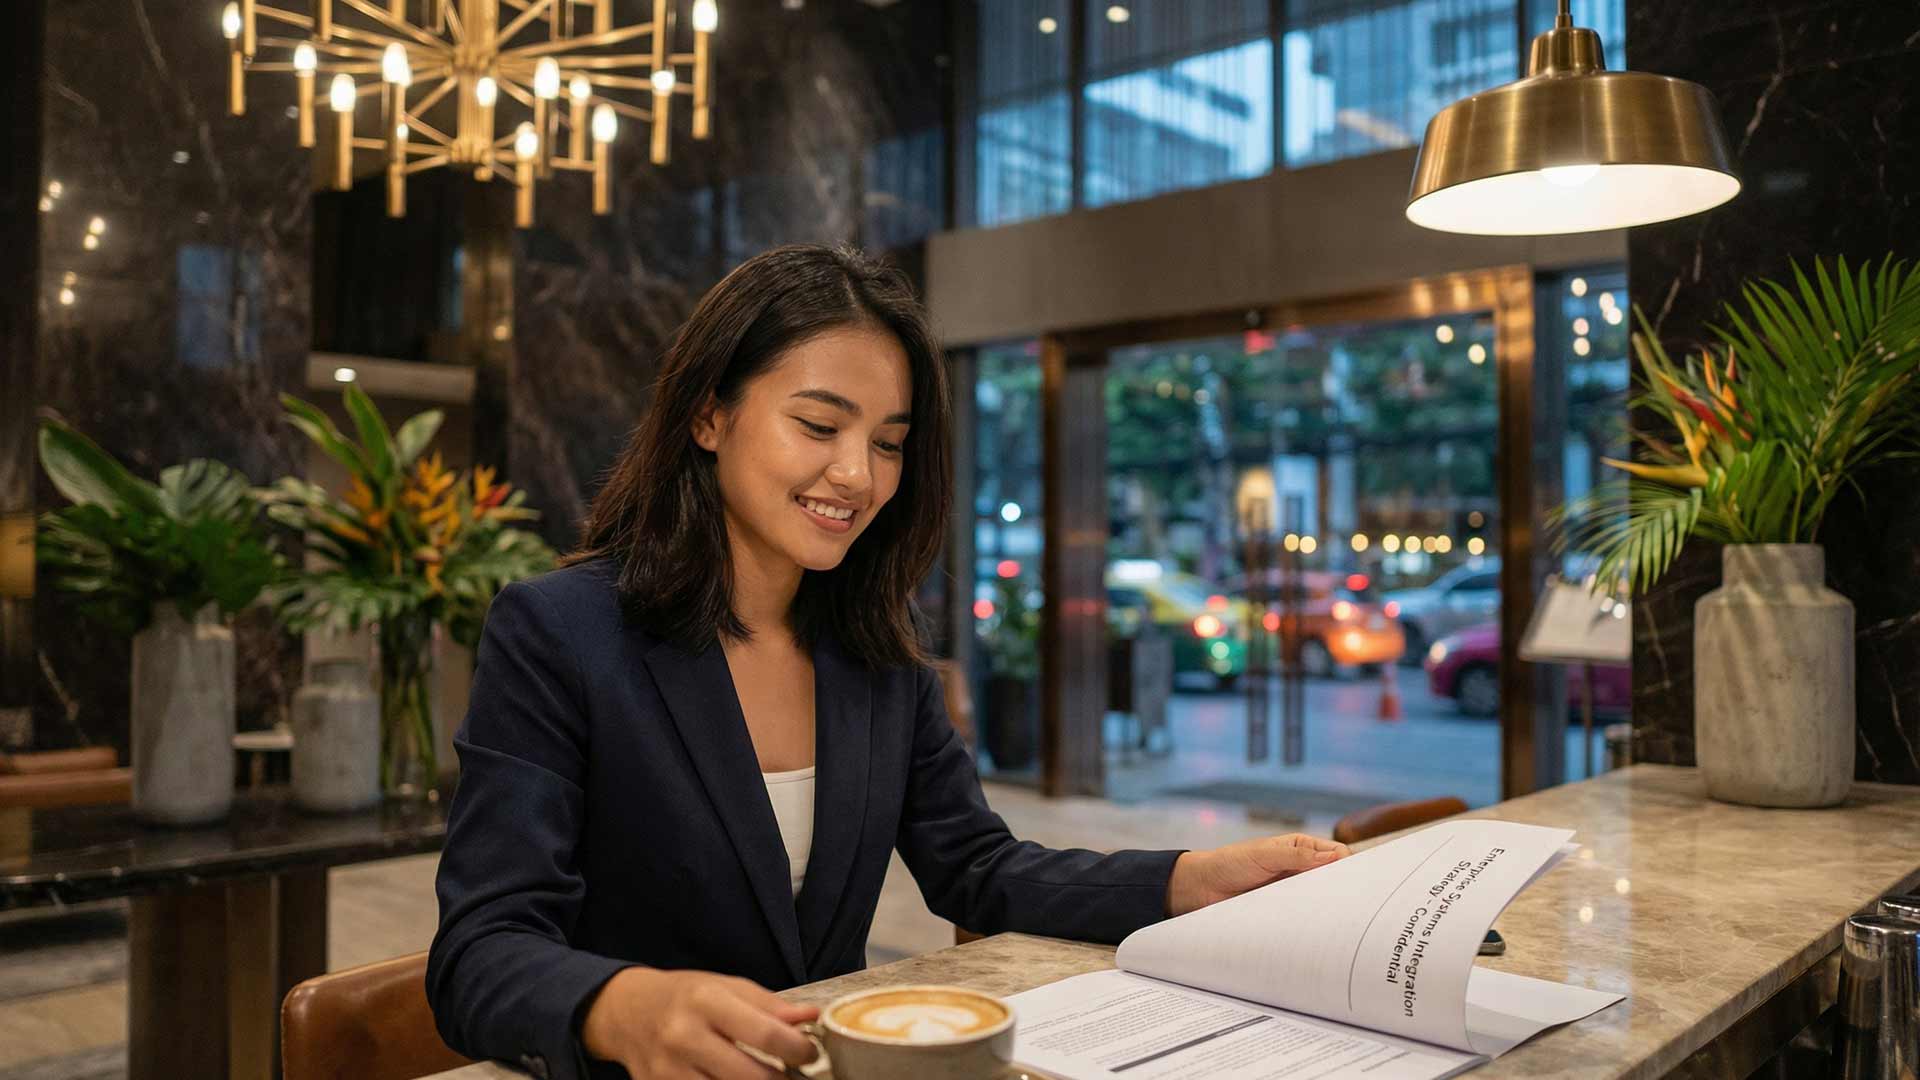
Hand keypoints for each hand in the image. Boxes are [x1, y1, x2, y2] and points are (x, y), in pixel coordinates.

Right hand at [580, 966, 819, 1079]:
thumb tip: (810, 1018)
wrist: (625, 1012)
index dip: (798, 1049)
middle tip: (795, 1074)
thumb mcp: (725, 987)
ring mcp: (669, 1072)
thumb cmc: (683, 996)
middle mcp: (684, 1037)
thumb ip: (769, 1006)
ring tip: (766, 1078)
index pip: (764, 1034)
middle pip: (752, 1078)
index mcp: (705, 1002)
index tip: (810, 1053)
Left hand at [1166, 833, 1351, 915]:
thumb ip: (1296, 855)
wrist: (1201, 888)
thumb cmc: (1230, 863)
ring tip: (1344, 921)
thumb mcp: (1264, 854)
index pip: (1336, 854)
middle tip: (1360, 905)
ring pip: (1321, 899)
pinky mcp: (1284, 910)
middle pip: (1333, 879)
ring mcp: (1293, 891)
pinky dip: (1313, 922)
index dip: (1350, 865)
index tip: (1361, 880)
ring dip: (1329, 908)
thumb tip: (1334, 857)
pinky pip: (1304, 916)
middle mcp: (1300, 869)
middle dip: (1345, 890)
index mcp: (1300, 848)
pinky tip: (1320, 930)